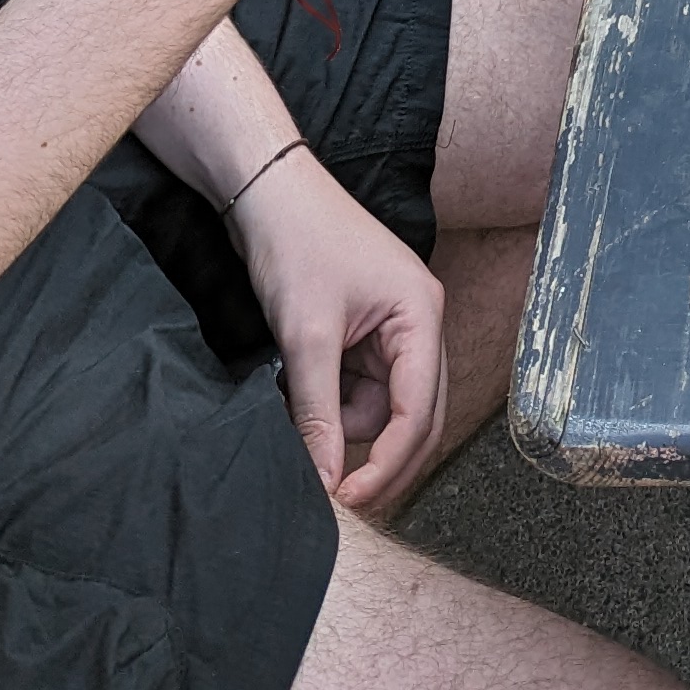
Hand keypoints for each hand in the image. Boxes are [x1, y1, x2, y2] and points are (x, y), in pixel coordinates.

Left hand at [235, 150, 448, 515]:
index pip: (419, 409)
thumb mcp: (307, 334)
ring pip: (380, 406)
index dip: (390, 462)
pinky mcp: (364, 332)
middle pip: (415, 414)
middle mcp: (418, 323)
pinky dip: (328, 400)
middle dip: (378, 454)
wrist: (268, 192)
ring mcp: (392, 328)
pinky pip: (357, 388)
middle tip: (337, 493)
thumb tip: (326, 480)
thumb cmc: (298, 242)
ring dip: (341, 420)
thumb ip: (319, 413)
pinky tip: (297, 389)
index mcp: (422, 314)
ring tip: (294, 404)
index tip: (349, 498)